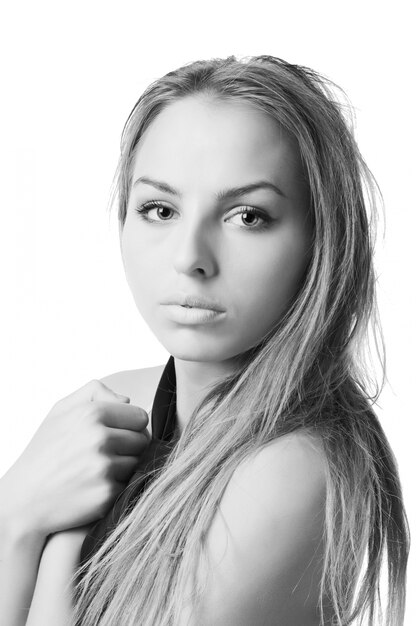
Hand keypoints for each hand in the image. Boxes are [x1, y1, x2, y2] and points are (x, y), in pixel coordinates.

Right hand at [1, 380, 149, 537]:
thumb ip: (94, 392)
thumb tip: (127, 400)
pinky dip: (118, 487)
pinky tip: (97, 486)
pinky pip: (130, 484)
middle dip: (130, 447)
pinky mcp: (107, 493)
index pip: (140, 417)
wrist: (23, 499)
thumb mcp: (60, 410)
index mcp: (91, 413)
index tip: (118, 434)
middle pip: (143, 439)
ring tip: (100, 470)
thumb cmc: (45, 452)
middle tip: (107, 455)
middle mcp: (99, 438)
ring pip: (139, 462)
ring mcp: (104, 467)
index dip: (131, 426)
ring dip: (125, 467)